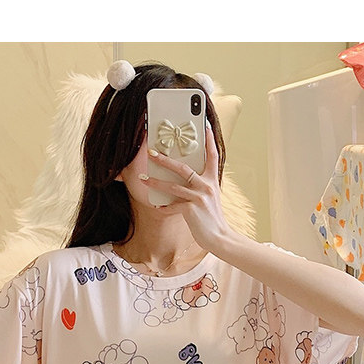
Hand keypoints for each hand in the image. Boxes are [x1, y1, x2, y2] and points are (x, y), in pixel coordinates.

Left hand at [143, 125, 231, 252]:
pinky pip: (172, 205)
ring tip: (143, 178)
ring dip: (156, 182)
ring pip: (173, 186)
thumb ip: (199, 187)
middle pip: (183, 167)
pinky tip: (156, 206)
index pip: (212, 155)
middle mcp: (206, 185)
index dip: (209, 140)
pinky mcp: (191, 209)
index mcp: (212, 180)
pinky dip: (164, 206)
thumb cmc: (212, 218)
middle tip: (151, 152)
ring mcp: (199, 197)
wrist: (219, 237)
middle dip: (165, 160)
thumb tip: (181, 180)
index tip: (204, 126)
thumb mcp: (209, 198)